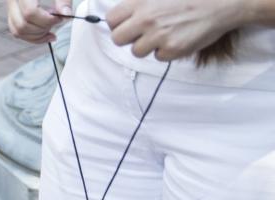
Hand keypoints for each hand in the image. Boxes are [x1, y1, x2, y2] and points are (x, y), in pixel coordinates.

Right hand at [6, 0, 73, 43]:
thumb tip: (66, 14)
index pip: (30, 13)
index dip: (46, 20)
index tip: (59, 18)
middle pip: (22, 25)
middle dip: (42, 29)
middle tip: (56, 22)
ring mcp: (10, 6)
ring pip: (17, 31)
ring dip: (36, 36)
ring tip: (50, 29)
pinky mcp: (13, 12)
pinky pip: (16, 30)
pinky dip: (30, 36)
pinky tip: (44, 33)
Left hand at [107, 0, 249, 60]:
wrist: (224, 2)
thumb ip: (141, 2)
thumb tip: (123, 13)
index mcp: (141, 2)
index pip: (112, 19)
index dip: (118, 24)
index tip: (127, 24)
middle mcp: (147, 19)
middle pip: (118, 39)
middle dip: (128, 38)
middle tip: (143, 33)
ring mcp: (158, 36)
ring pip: (137, 51)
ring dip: (148, 45)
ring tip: (165, 32)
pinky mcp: (172, 49)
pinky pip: (158, 57)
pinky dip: (167, 50)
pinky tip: (179, 37)